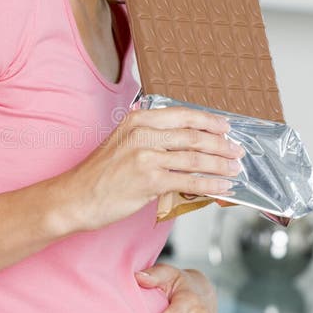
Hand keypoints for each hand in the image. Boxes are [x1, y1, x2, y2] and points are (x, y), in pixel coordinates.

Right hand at [58, 106, 244, 232]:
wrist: (76, 197)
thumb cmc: (99, 174)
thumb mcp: (122, 141)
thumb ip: (149, 134)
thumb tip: (182, 139)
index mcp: (138, 119)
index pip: (183, 115)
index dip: (210, 121)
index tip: (226, 127)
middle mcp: (143, 133)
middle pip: (194, 136)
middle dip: (221, 144)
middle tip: (237, 150)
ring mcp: (146, 157)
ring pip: (195, 158)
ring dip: (220, 164)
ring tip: (234, 169)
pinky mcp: (150, 181)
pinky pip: (189, 182)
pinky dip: (210, 184)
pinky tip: (222, 186)